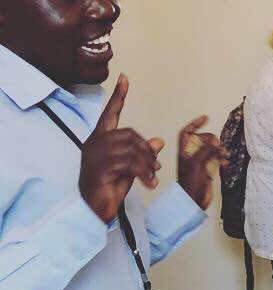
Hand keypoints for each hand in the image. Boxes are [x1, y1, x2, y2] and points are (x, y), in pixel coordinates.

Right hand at [79, 74, 164, 222]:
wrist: (95, 211)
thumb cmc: (110, 189)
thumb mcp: (131, 169)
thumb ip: (142, 154)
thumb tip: (159, 140)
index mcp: (100, 140)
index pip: (110, 114)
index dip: (118, 96)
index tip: (125, 78)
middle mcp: (94, 143)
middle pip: (130, 134)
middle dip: (147, 151)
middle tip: (156, 168)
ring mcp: (94, 155)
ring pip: (131, 148)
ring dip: (147, 163)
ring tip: (152, 177)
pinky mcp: (98, 168)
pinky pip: (128, 162)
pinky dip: (143, 172)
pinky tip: (149, 183)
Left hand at [178, 115, 228, 209]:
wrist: (193, 201)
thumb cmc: (190, 184)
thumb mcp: (196, 163)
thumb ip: (205, 149)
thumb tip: (213, 139)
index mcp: (184, 151)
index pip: (187, 132)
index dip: (195, 123)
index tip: (206, 118)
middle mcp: (191, 155)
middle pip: (202, 140)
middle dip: (212, 140)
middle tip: (218, 144)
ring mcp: (199, 163)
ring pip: (210, 150)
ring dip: (218, 150)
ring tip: (224, 154)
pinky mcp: (207, 171)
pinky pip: (215, 160)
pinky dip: (220, 160)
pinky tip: (224, 163)